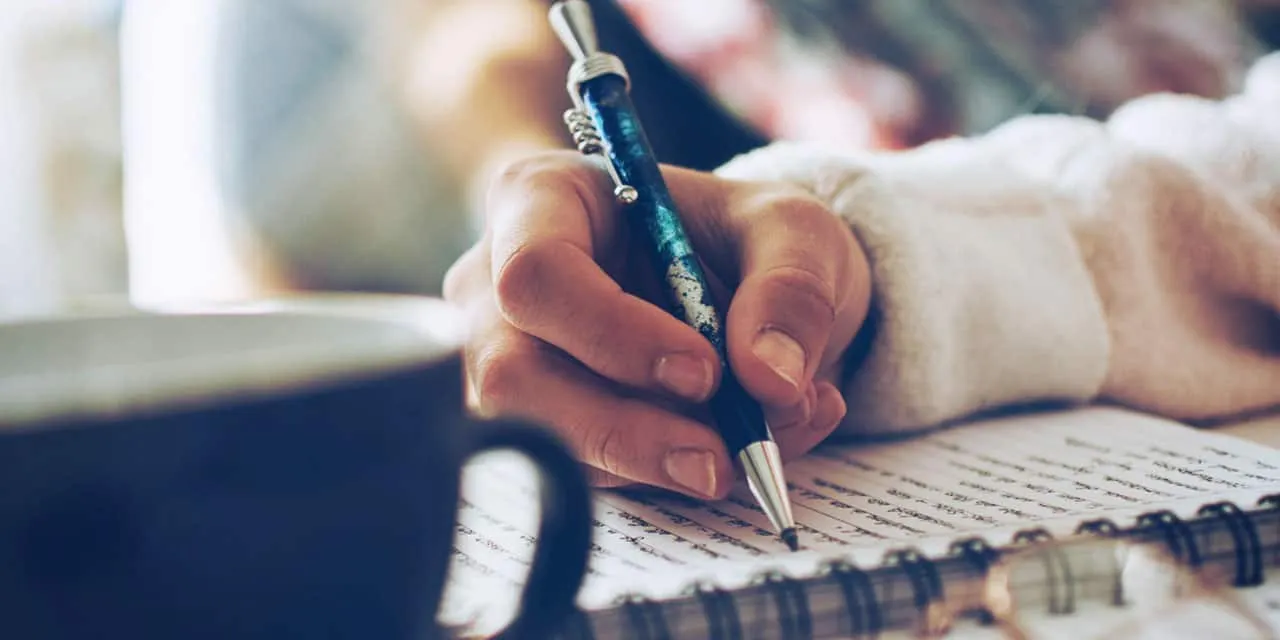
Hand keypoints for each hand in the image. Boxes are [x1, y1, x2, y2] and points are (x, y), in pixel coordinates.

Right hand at [444, 151, 871, 498]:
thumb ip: (791, 290)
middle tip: (720, 458)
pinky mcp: (538, 424)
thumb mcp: (792, 232)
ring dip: (653, 462)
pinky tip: (738, 448)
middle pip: (514, 374)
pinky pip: (581, 471)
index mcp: (542, 200)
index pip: (536, 271)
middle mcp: (497, 283)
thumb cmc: (740, 236)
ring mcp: (504, 360)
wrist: (740, 287)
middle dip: (622, 429)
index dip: (612, 332)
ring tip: (755, 446)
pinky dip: (666, 474)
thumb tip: (771, 381)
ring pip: (543, 437)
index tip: (704, 372)